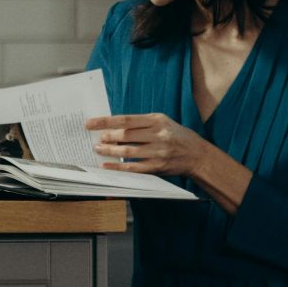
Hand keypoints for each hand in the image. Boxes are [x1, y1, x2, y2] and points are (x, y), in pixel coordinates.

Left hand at [86, 113, 210, 177]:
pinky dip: (118, 167)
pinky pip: (134, 167)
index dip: (106, 121)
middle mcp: (158, 134)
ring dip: (110, 151)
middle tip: (96, 139)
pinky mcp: (158, 166)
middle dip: (107, 137)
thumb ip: (142, 124)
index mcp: (158, 120)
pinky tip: (107, 165)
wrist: (198, 155)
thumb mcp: (163, 123)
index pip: (126, 119)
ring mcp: (158, 151)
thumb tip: (114, 127)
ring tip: (99, 149)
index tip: (90, 123)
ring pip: (128, 151)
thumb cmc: (177, 137)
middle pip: (126, 134)